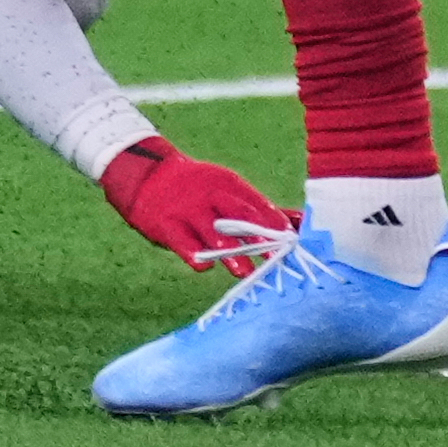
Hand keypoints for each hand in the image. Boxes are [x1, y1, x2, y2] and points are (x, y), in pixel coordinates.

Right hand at [96, 136, 290, 269]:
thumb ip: (260, 209)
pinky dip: (193, 254)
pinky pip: (182, 241)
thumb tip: (300, 222)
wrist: (148, 176)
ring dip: (229, 250)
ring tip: (244, 270)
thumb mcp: (228, 191)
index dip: (275, 221)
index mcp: (230, 186)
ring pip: (212, 231)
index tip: (294, 239)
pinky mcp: (167, 225)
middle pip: (239, 215)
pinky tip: (204, 267)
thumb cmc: (198, 189)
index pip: (257, 203)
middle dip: (259, 236)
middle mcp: (211, 195)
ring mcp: (189, 210)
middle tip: (276, 256)